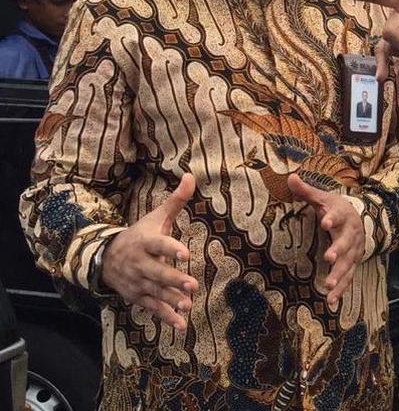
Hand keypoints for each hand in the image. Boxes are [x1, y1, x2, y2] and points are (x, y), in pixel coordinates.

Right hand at [100, 173, 198, 329]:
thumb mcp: (155, 218)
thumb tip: (192, 176)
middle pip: (157, 272)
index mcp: (145, 242)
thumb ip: (175, 201)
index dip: (171, 248)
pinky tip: (180, 324)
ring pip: (155, 292)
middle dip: (173, 279)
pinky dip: (165, 317)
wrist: (105, 258)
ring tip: (188, 305)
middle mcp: (140, 263)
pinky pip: (152, 308)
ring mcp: (138, 282)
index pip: (159, 244)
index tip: (185, 252)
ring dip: (171, 299)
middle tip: (191, 284)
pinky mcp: (138, 297)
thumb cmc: (139, 235)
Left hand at [288, 174, 366, 308]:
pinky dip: (341, 290)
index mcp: (343, 215)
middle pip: (346, 243)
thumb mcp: (323, 197)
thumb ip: (307, 191)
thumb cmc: (336, 209)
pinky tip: (331, 302)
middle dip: (338, 251)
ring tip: (328, 286)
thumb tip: (290, 177)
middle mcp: (351, 234)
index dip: (333, 218)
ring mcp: (353, 251)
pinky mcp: (352, 264)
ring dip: (339, 275)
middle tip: (329, 258)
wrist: (361, 219)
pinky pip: (348, 278)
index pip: (339, 215)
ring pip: (348, 264)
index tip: (325, 221)